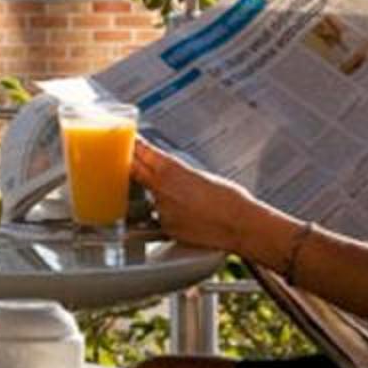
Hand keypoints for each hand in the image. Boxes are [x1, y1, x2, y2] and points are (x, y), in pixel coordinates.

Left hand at [130, 137, 280, 257]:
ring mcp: (160, 209)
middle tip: (130, 161)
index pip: (141, 151)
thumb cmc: (229, 199)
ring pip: (146, 196)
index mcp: (170, 169)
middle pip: (132, 170)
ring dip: (154, 194)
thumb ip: (178, 172)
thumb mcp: (200, 175)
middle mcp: (160, 188)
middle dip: (131, 165)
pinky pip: (158, 217)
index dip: (132, 145)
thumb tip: (167, 171)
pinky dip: (166, 214)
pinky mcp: (165, 227)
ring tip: (180, 197)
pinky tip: (186, 214)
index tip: (128, 141)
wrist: (240, 225)